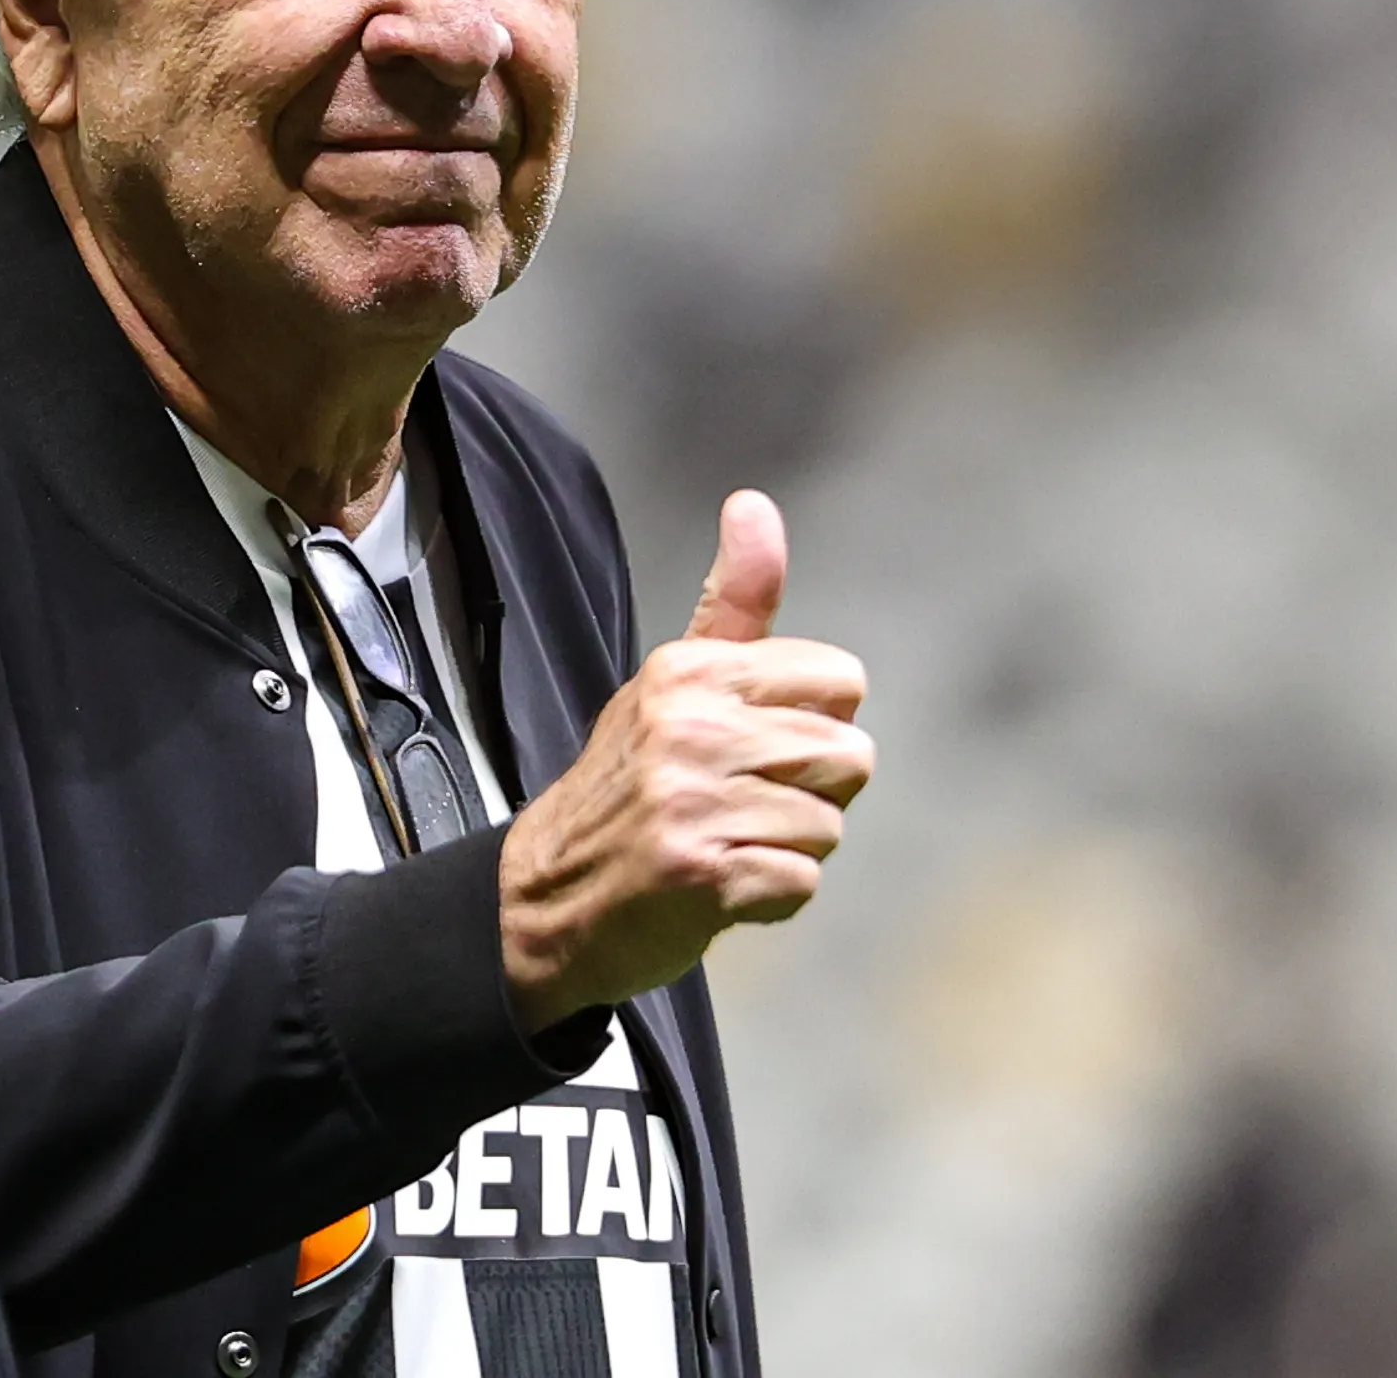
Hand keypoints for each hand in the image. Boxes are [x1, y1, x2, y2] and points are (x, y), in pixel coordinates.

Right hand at [499, 490, 872, 1033]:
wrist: (547, 896)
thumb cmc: (630, 785)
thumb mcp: (674, 681)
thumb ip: (735, 601)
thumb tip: (753, 501)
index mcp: (690, 671)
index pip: (841, 680)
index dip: (814, 722)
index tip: (756, 744)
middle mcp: (690, 726)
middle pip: (850, 755)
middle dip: (811, 791)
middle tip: (741, 803)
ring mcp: (693, 801)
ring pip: (830, 824)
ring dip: (790, 847)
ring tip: (728, 841)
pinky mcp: (703, 873)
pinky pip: (802, 881)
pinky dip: (772, 896)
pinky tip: (722, 884)